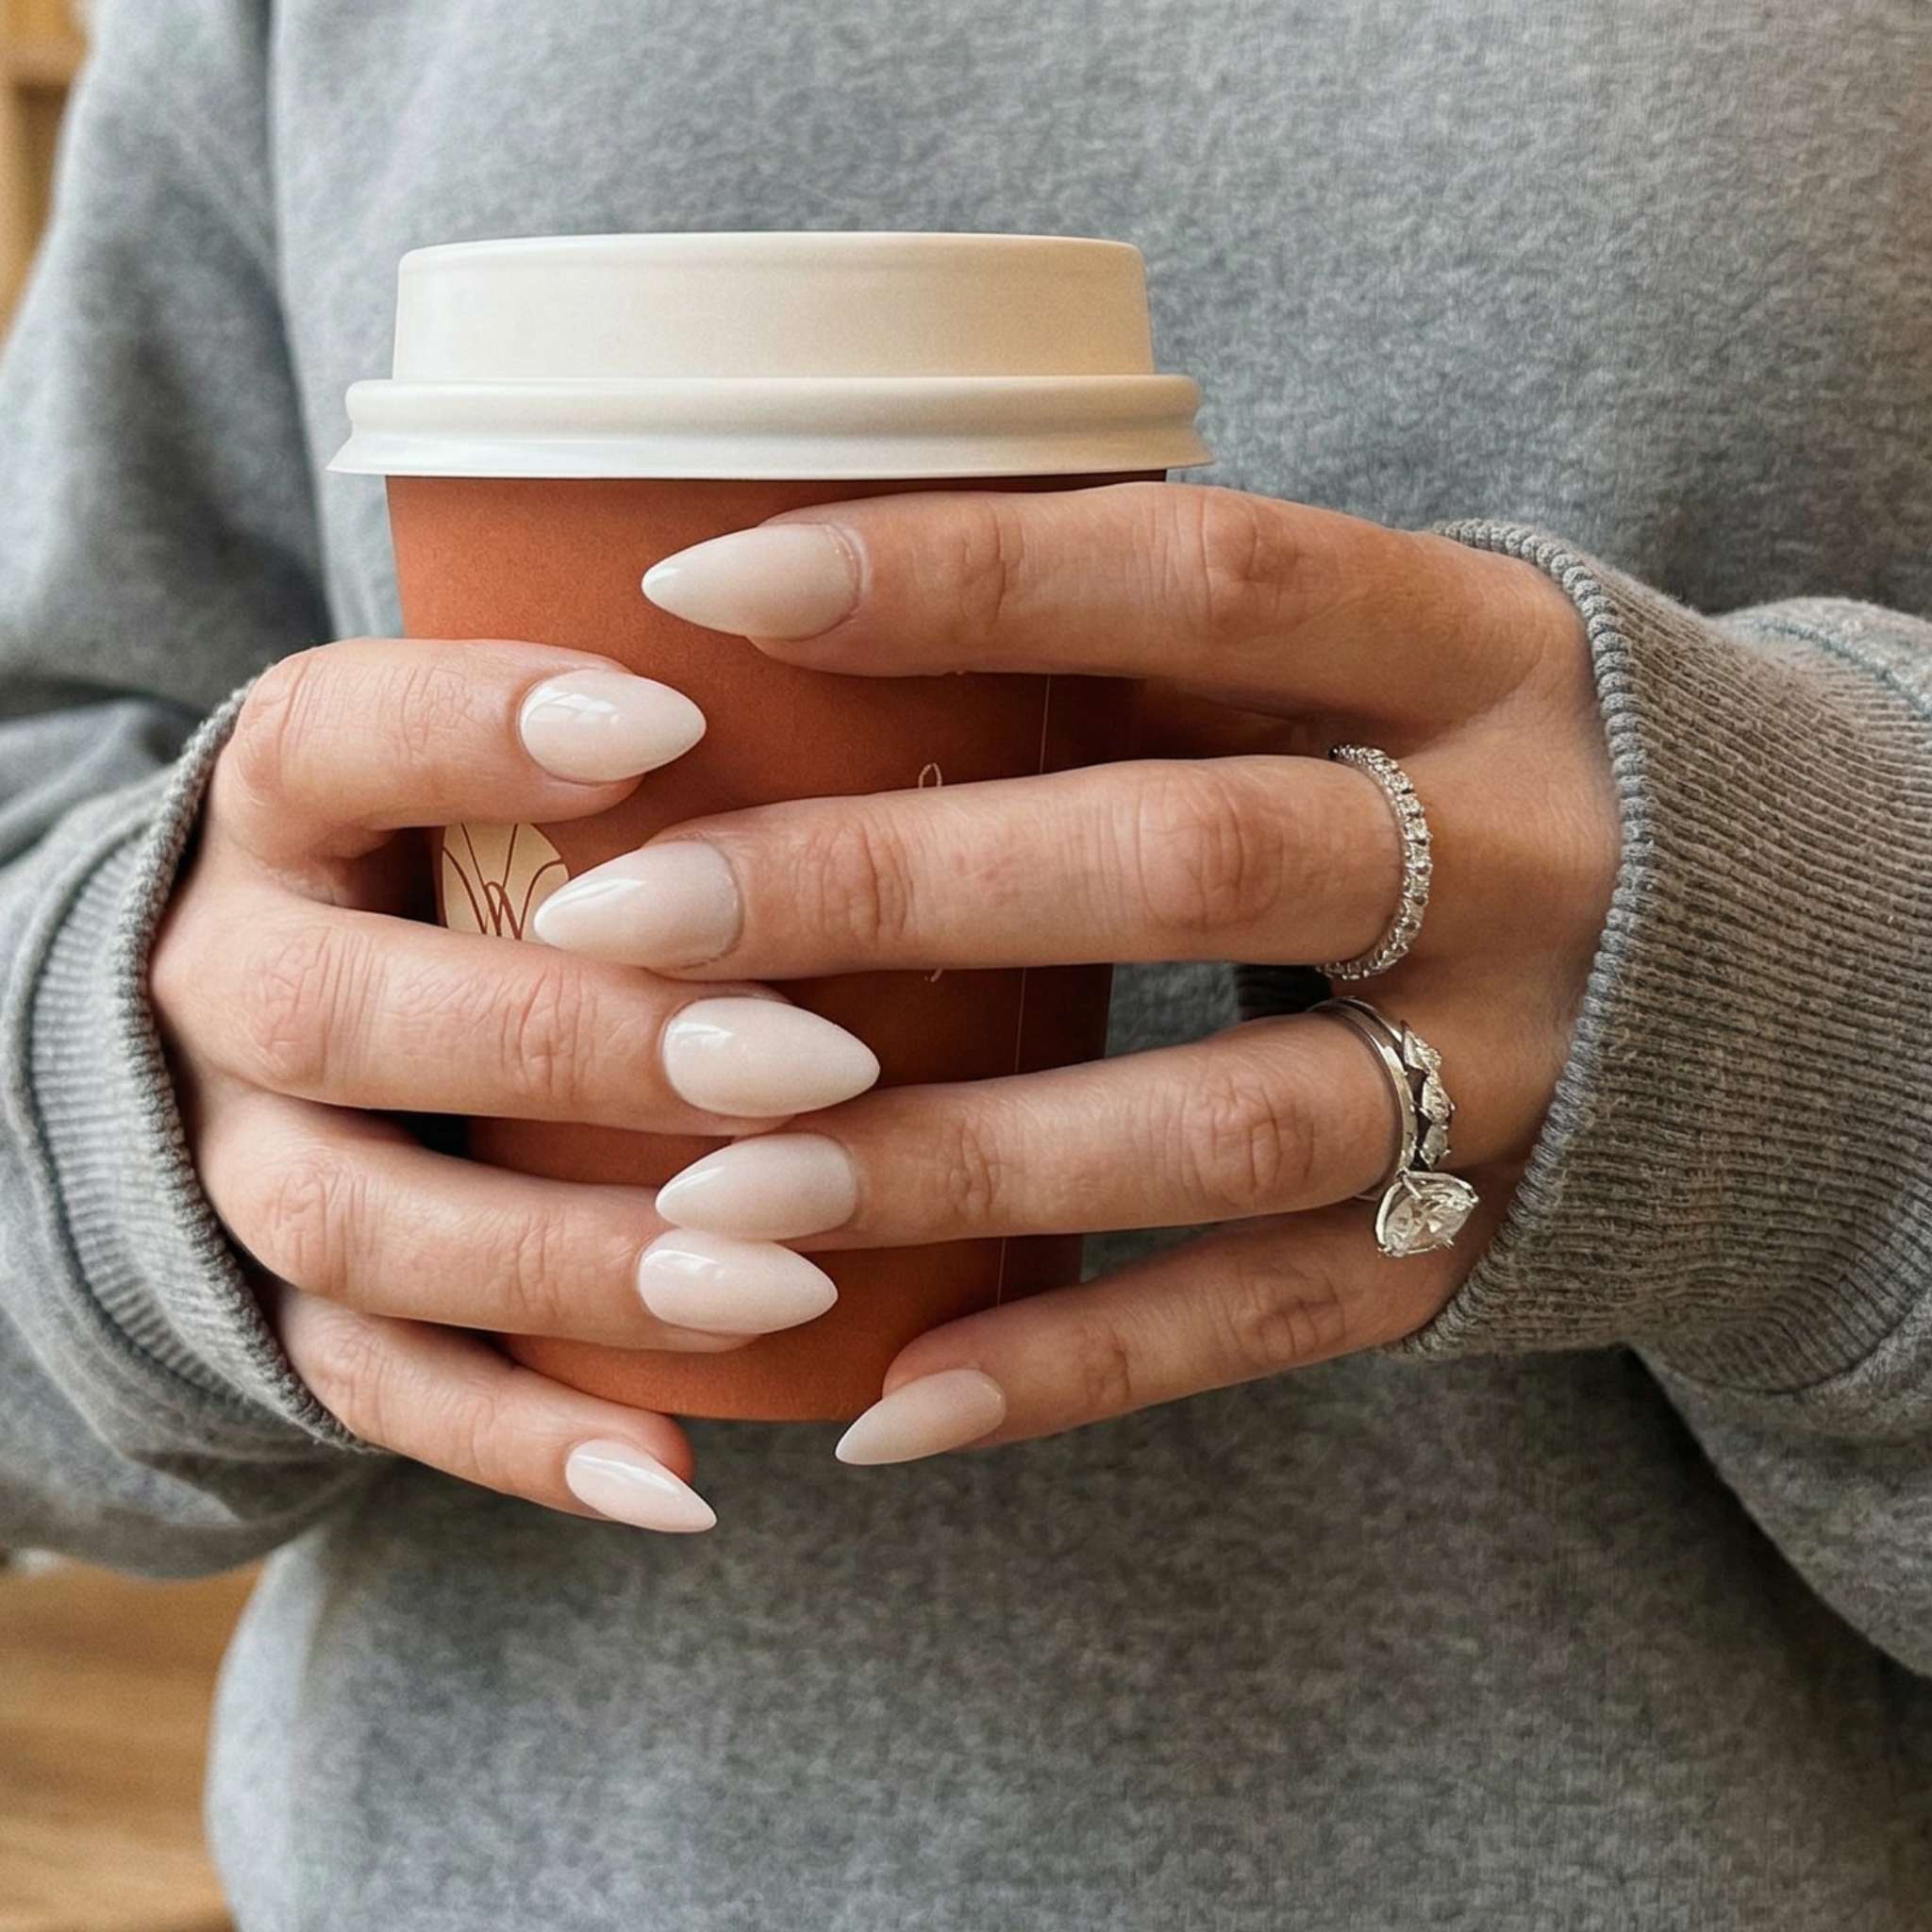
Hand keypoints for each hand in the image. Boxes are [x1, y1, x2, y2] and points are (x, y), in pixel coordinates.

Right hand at [149, 637, 875, 1529]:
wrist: (276, 1014)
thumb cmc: (458, 854)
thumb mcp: (499, 760)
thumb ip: (640, 737)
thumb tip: (922, 656)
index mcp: (284, 806)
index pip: (336, 739)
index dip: (479, 727)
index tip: (668, 722)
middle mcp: (228, 980)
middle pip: (353, 1014)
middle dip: (582, 1043)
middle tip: (811, 1064)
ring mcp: (237, 1156)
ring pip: (362, 1225)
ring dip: (574, 1263)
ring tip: (780, 1283)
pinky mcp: (277, 1305)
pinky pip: (375, 1393)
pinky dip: (527, 1441)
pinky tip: (678, 1481)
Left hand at [534, 483, 1617, 1461]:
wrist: (1799, 963)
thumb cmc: (1488, 774)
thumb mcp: (1381, 664)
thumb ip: (1167, 654)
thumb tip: (829, 636)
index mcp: (1469, 650)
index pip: (1194, 575)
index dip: (953, 573)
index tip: (703, 584)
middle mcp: (1514, 852)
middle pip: (1177, 858)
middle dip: (884, 887)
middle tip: (624, 923)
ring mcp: (1512, 1068)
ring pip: (1210, 1121)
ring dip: (950, 1161)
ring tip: (713, 1192)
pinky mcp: (1483, 1245)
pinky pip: (1263, 1320)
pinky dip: (1071, 1361)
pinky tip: (885, 1399)